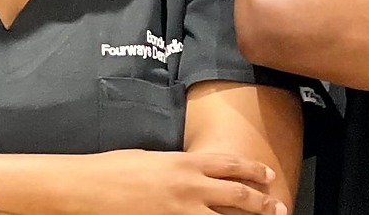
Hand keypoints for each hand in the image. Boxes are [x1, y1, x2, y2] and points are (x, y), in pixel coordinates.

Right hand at [74, 149, 287, 214]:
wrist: (90, 186)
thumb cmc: (115, 168)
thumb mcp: (152, 159)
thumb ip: (177, 167)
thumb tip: (192, 173)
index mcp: (183, 162)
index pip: (228, 164)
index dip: (252, 170)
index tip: (268, 175)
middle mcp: (188, 185)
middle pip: (237, 193)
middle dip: (262, 201)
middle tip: (279, 207)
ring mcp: (180, 209)